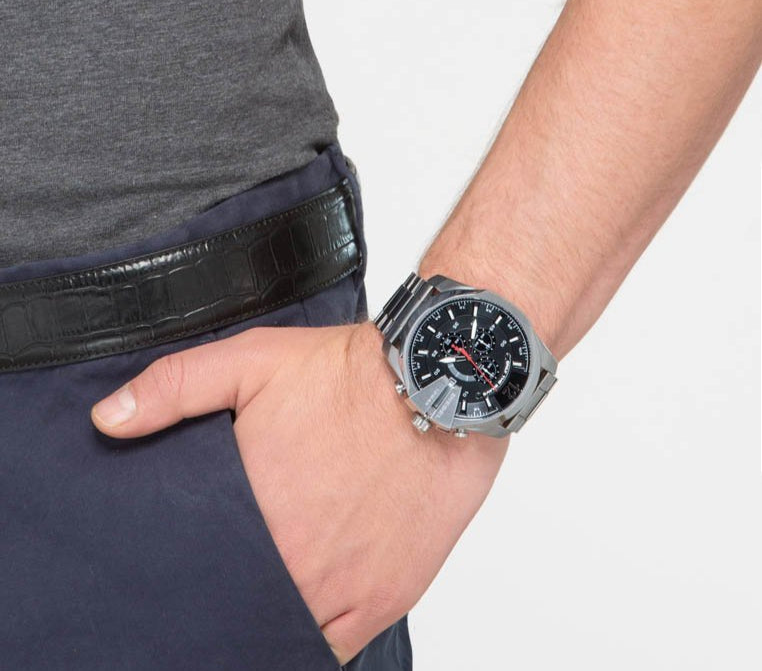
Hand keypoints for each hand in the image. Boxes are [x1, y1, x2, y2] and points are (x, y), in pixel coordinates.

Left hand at [91, 320, 509, 664]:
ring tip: (256, 595)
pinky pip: (334, 648)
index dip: (183, 580)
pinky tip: (298, 615)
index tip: (180, 574)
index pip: (195, 577)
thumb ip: (173, 388)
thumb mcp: (251, 361)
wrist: (440, 383)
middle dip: (223, 598)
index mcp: (254, 515)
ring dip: (266, 619)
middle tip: (217, 582)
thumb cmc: (350, 375)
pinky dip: (311, 638)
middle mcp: (296, 565)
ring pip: (284, 633)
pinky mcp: (386, 597)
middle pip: (238, 609)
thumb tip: (107, 420)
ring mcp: (344, 591)